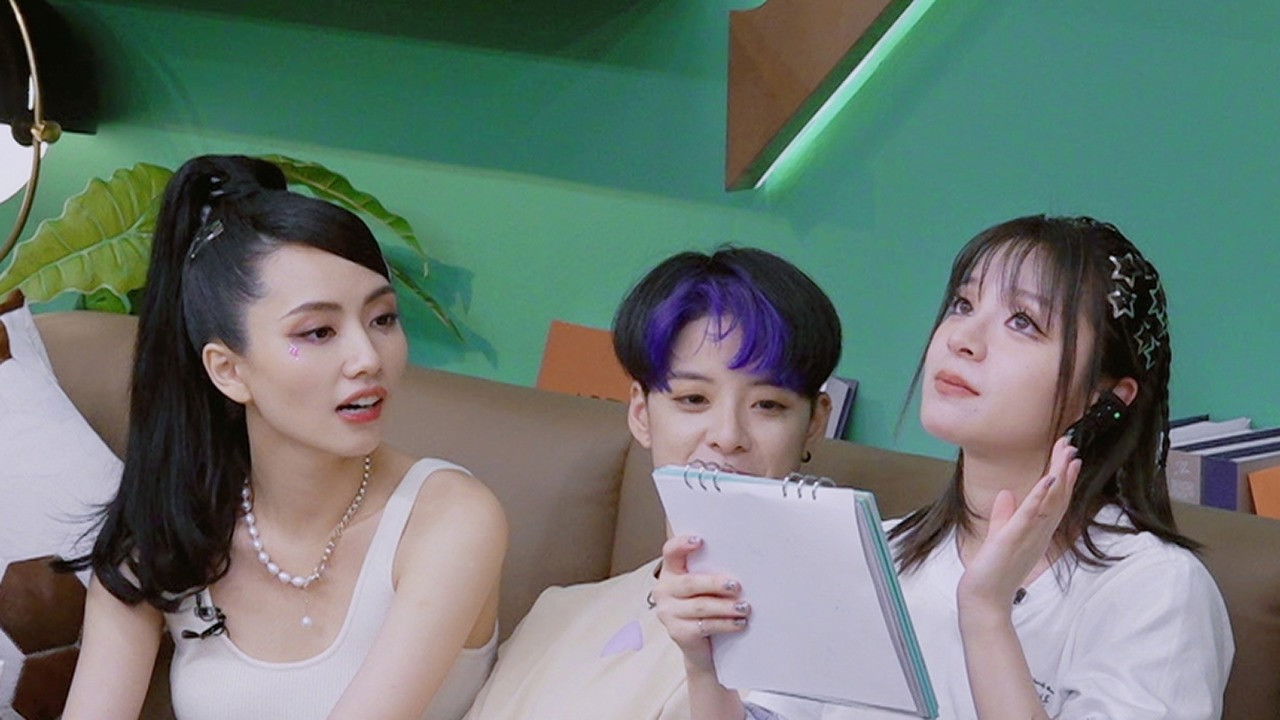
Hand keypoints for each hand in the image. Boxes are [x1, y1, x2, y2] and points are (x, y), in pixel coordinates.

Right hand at [652, 535, 749, 674]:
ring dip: (725, 606)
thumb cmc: (707, 607)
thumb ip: (712, 572)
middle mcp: (664, 590)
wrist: (701, 647)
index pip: (670, 552)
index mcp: (671, 571)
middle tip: (736, 586)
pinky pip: (705, 625)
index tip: (700, 541)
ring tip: (744, 607)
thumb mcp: (706, 586)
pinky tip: (739, 622)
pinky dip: (725, 624)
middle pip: (689, 583)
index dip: (682, 544)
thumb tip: (741, 561)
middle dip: (714, 583)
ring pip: (700, 606)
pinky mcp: (678, 633)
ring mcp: (668, 612)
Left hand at [956, 437, 1081, 618]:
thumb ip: (1005, 515)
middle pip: (1058, 497)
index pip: (1055, 501)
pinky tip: (1048, 479)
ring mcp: (1029, 535)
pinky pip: (1031, 514)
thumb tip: (1007, 494)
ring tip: (1067, 454)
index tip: (1070, 457)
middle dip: (1065, 470)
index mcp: (1037, 531)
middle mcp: (1039, 533)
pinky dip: (1040, 496)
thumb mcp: (1000, 536)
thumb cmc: (993, 572)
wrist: (985, 599)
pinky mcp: (1014, 538)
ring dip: (1059, 476)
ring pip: (1051, 502)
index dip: (1064, 479)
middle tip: (1071, 446)